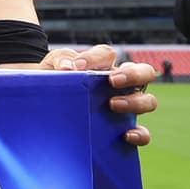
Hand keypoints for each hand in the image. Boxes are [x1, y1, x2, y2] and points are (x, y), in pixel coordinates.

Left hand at [40, 44, 156, 146]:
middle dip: (133, 74)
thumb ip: (60, 60)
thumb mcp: (51, 66)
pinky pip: (143, 132)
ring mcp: (126, 106)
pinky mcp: (125, 129)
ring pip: (148, 101)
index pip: (107, 54)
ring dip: (134, 102)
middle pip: (144, 72)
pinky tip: (126, 135)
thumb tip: (68, 67)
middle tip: (113, 81)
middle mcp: (121, 84)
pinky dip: (140, 133)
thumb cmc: (51, 82)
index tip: (79, 67)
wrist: (41, 107)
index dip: (96, 58)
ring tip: (112, 105)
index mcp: (102, 65)